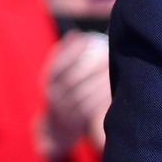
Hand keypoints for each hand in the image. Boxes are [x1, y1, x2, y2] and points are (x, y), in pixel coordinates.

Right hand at [34, 31, 111, 161]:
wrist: (56, 127)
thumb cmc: (62, 92)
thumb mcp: (57, 75)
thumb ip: (64, 54)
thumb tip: (75, 34)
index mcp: (48, 81)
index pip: (57, 65)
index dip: (71, 52)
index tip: (87, 39)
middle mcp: (53, 96)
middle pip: (72, 80)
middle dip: (91, 66)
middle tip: (108, 54)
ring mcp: (64, 110)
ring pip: (83, 95)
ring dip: (100, 82)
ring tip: (113, 70)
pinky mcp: (76, 122)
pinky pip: (90, 108)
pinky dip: (102, 97)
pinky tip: (112, 87)